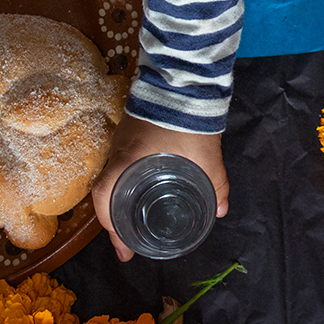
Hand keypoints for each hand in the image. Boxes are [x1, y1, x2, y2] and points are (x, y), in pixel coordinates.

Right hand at [91, 116, 228, 261]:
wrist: (184, 78)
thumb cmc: (188, 118)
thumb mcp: (205, 157)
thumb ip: (215, 184)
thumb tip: (221, 210)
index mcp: (128, 159)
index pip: (103, 196)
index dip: (108, 224)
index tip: (122, 246)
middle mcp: (118, 149)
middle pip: (105, 190)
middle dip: (113, 218)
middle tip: (127, 241)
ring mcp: (122, 137)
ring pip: (113, 175)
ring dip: (119, 198)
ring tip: (132, 219)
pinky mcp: (131, 127)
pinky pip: (121, 161)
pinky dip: (126, 179)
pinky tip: (140, 188)